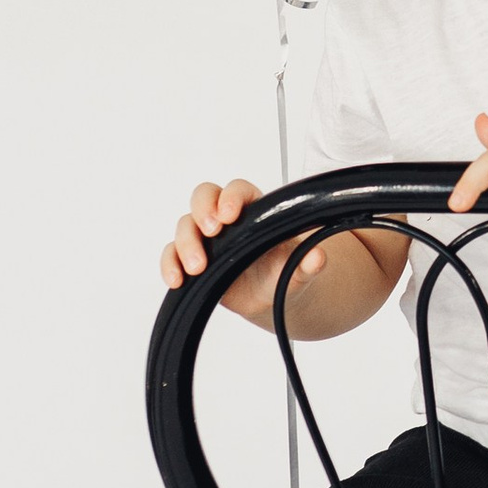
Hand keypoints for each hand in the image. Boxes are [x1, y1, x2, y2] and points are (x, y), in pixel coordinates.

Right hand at [159, 176, 326, 319]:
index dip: (231, 197)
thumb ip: (308, 264)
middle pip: (203, 196)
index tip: (230, 214)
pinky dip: (169, 264)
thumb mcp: (301, 270)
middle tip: (212, 231)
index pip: (238, 190)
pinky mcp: (191, 259)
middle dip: (203, 210)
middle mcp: (227, 219)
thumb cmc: (285, 272)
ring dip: (186, 243)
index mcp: (255, 210)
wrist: (272, 298)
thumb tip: (318, 257)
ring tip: (198, 267)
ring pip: (185, 225)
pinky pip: (171, 254)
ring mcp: (206, 238)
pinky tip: (176, 279)